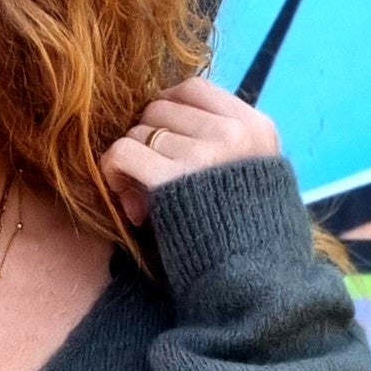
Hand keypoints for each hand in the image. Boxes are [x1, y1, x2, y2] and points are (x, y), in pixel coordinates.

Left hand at [100, 77, 281, 226]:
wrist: (253, 282)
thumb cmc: (246, 237)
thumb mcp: (249, 179)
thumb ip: (215, 148)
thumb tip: (150, 130)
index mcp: (256, 128)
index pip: (194, 88)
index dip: (165, 109)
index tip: (160, 139)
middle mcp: (233, 133)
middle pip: (159, 108)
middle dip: (145, 138)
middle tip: (148, 176)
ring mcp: (205, 153)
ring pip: (138, 132)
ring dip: (129, 163)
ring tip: (141, 197)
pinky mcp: (174, 179)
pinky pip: (122, 152)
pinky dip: (113, 171)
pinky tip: (124, 196)